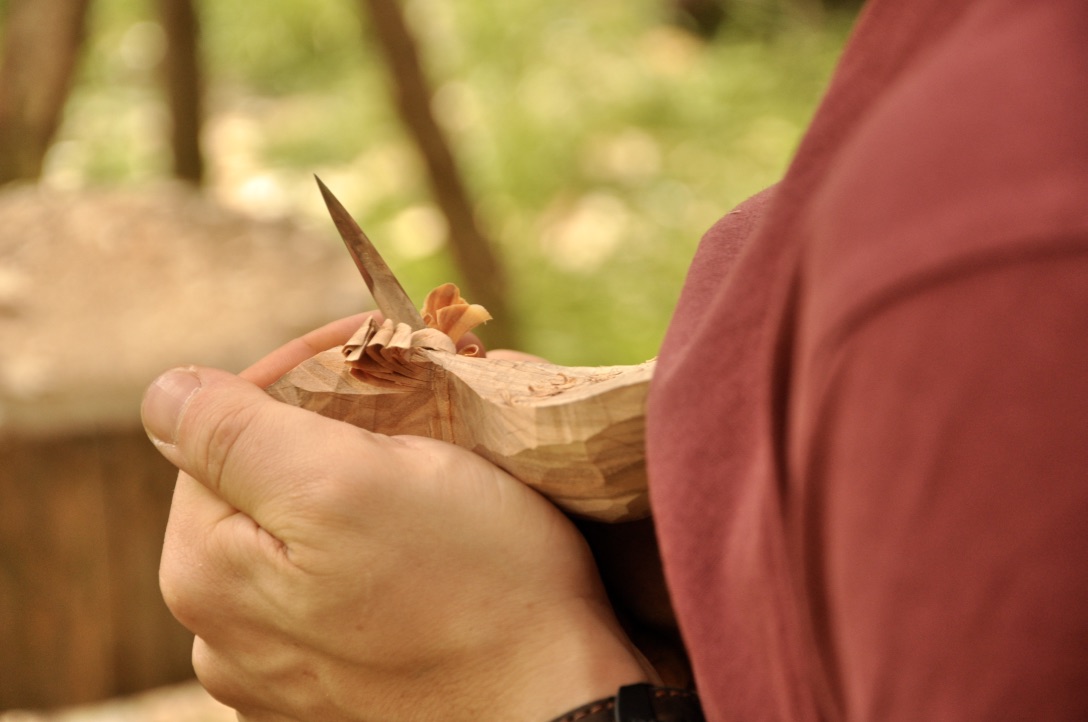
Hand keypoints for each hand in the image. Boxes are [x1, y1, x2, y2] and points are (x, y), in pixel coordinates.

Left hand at [142, 316, 650, 721]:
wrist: (559, 701)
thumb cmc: (471, 582)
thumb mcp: (345, 481)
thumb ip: (232, 433)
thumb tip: (164, 393)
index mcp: (205, 571)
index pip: (220, 428)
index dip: (298, 372)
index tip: (374, 341)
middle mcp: (225, 631)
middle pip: (262, 480)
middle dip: (330, 422)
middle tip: (411, 389)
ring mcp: (281, 667)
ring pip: (305, 526)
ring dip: (356, 474)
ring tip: (428, 452)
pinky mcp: (340, 682)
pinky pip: (340, 576)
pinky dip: (375, 532)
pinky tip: (427, 526)